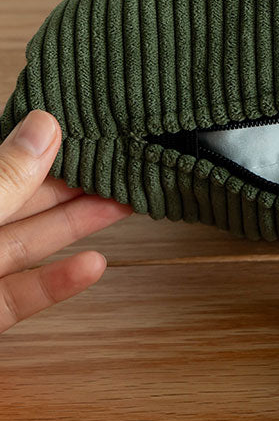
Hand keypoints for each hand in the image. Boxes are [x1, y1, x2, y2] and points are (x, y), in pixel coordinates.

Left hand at [0, 110, 131, 332]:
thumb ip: (4, 180)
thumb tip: (44, 127)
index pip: (5, 160)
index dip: (46, 143)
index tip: (90, 129)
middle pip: (23, 200)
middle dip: (74, 183)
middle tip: (120, 167)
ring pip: (31, 242)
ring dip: (78, 225)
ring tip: (123, 205)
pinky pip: (26, 293)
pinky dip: (61, 281)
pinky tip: (96, 263)